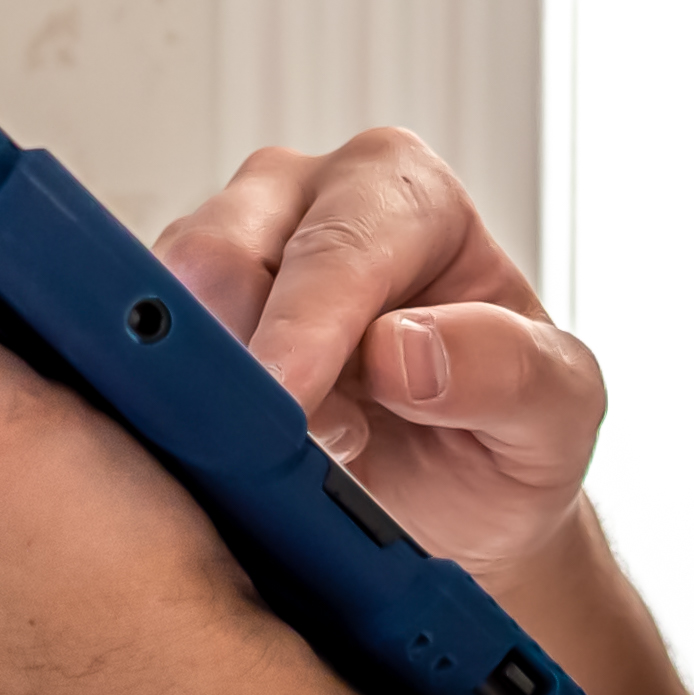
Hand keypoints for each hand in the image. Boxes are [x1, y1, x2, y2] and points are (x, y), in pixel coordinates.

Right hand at [155, 124, 604, 576]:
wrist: (458, 503)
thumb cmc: (507, 435)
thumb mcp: (558, 412)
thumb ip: (507, 370)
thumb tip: (402, 350)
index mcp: (403, 190)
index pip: (339, 243)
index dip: (307, 326)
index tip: (285, 400)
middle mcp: (305, 197)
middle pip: (224, 250)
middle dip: (244, 357)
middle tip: (290, 452)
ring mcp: (228, 253)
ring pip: (164, 298)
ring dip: (202, 390)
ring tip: (276, 461)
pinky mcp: (173, 317)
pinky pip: (135, 350)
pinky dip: (163, 406)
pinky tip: (210, 455)